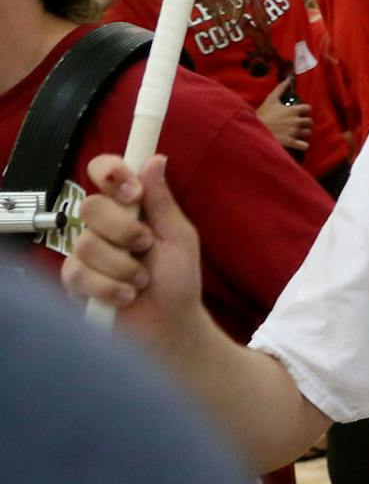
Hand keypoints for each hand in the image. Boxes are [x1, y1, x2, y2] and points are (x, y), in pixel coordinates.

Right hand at [59, 154, 203, 332]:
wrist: (169, 324)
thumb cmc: (177, 279)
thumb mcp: (179, 237)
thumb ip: (162, 201)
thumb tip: (155, 158)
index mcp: (128, 206)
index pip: (104, 171)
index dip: (111, 173)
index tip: (133, 191)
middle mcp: (102, 225)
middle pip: (91, 206)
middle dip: (124, 230)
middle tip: (146, 247)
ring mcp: (84, 252)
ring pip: (86, 244)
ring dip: (124, 267)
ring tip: (142, 281)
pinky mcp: (74, 281)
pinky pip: (80, 274)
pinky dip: (111, 288)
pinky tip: (127, 297)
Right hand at [256, 92, 311, 152]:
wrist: (253, 130)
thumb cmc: (262, 114)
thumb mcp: (271, 100)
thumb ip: (281, 89)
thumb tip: (288, 79)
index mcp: (293, 110)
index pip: (308, 109)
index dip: (304, 111)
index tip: (299, 113)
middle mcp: (296, 121)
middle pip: (309, 122)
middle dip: (304, 123)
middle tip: (297, 124)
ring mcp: (295, 132)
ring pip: (308, 133)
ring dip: (303, 133)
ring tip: (296, 134)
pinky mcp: (292, 143)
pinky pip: (305, 146)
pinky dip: (303, 145)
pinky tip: (297, 143)